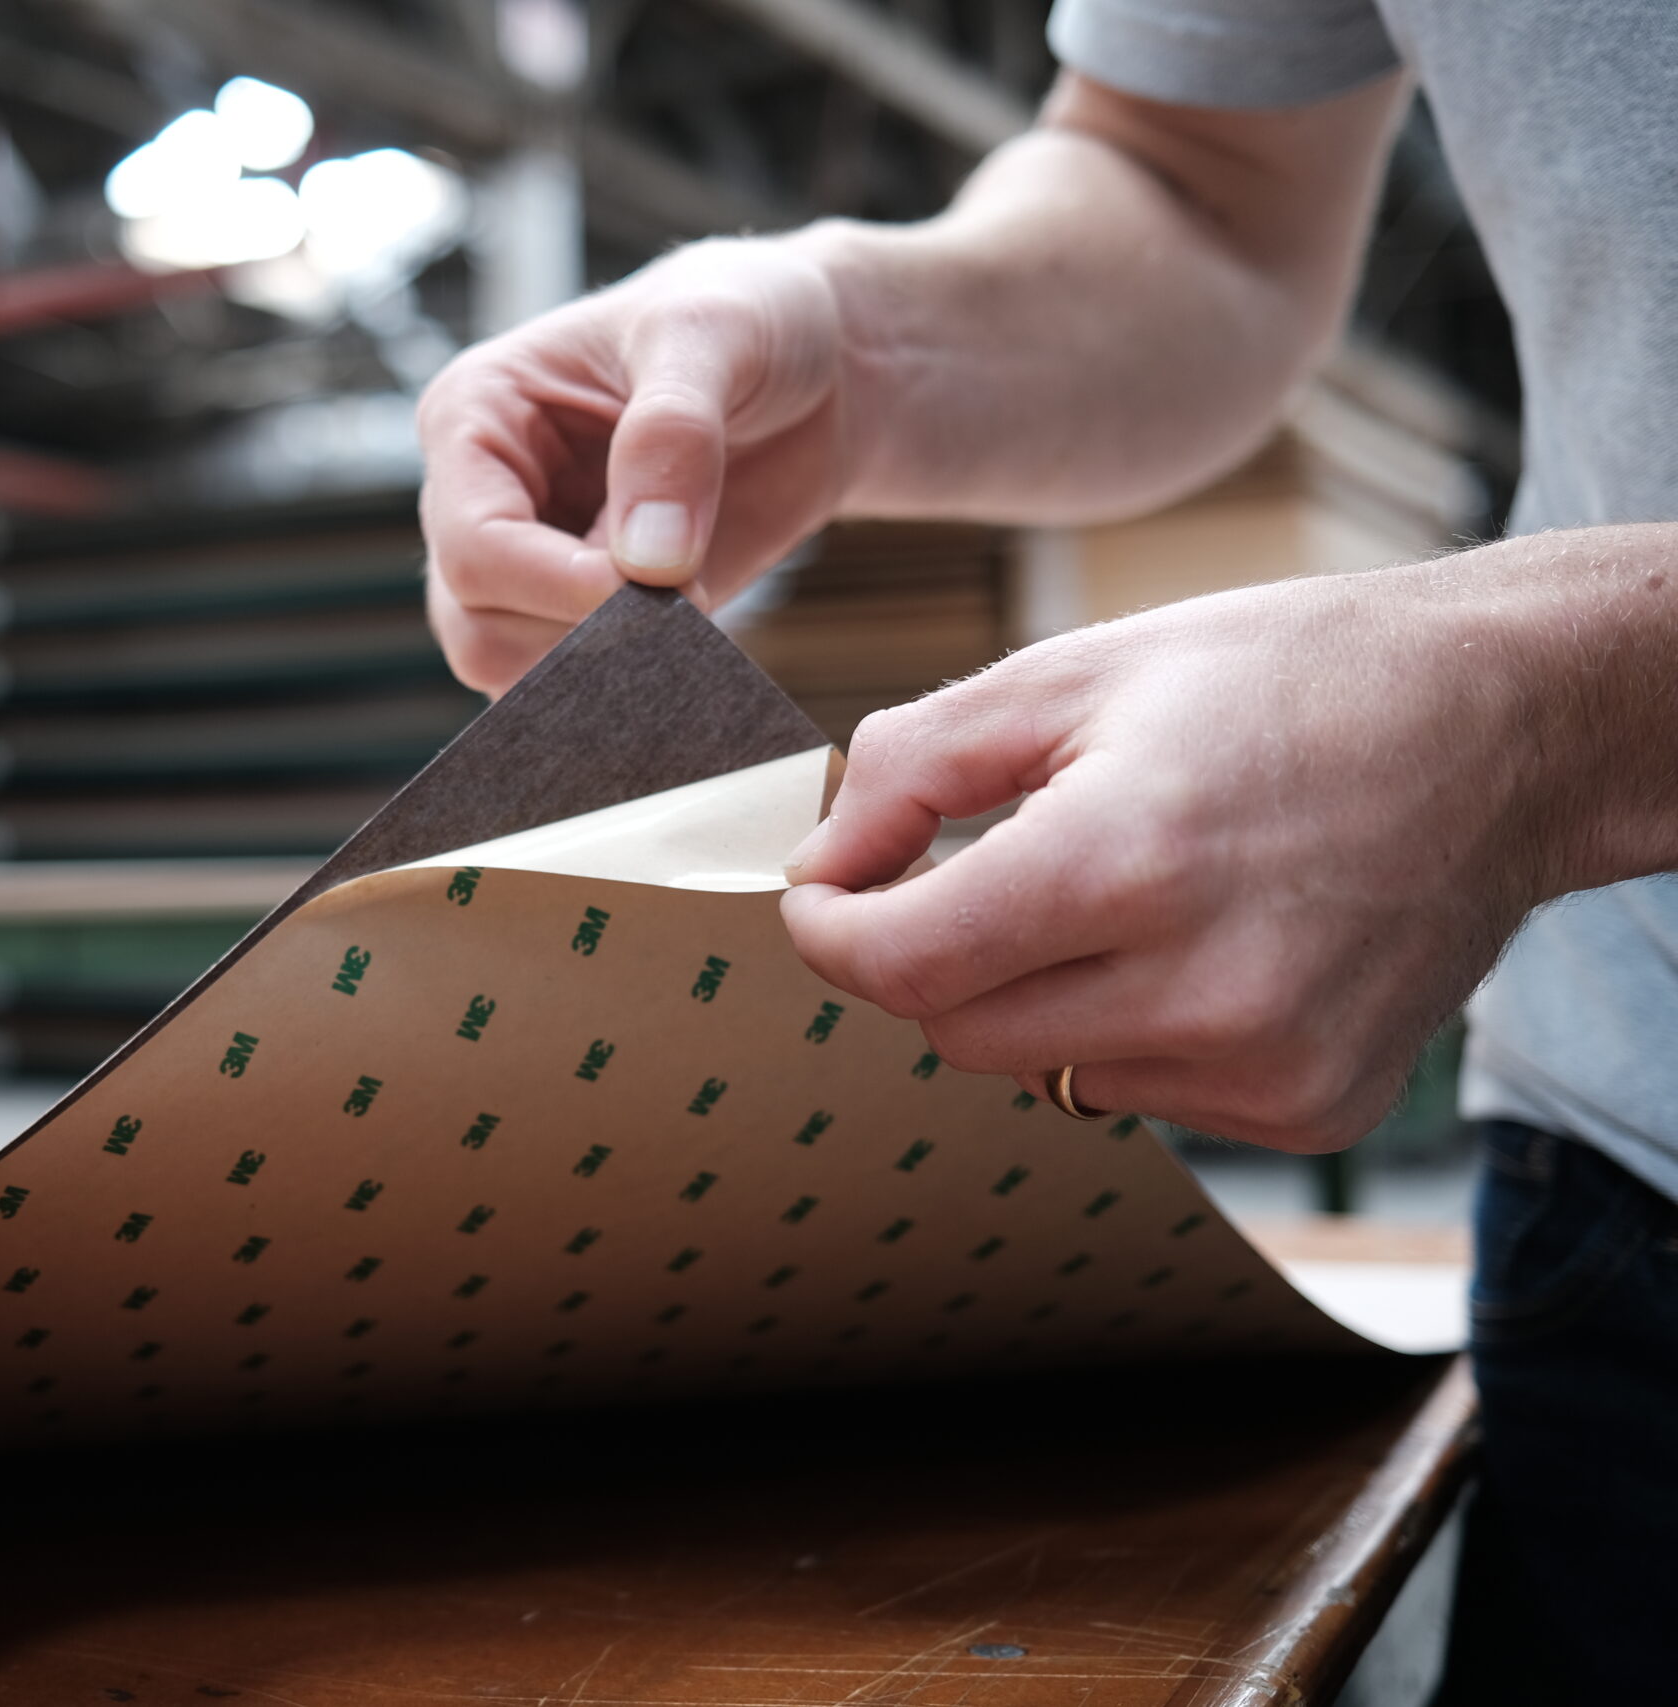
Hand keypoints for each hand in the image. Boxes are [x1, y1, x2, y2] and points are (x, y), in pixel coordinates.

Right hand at [415, 235, 848, 691]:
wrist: (824, 372)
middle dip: (583, 636)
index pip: (473, 543)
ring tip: (699, 616)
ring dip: (609, 673)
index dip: (557, 585)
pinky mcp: (586, 618)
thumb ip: (673, 434)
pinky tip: (698, 659)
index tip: (658, 587)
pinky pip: (576, 693)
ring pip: (512, 673)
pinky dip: (633, 695)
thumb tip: (646, 563)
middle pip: (476, 626)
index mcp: (475, 416)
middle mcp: (483, 499)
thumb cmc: (750, 320)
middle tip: (692, 600)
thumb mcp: (712, 333)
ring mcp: (529, 567)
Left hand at [778, 562, 1555, 1151]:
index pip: (900, 966)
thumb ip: (911, 768)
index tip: (825, 898)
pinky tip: (1205, 944)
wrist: (1504, 726)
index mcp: (1124, 860)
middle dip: (936, 954)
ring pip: (1043, 1072)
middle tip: (987, 868)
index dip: (832, 933)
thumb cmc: (1280, 679)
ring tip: (1129, 891)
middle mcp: (1201, 987)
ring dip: (1037, 994)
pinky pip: (1141, 1096)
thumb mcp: (1073, 670)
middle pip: (955, 1032)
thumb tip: (818, 869)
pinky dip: (1131, 1031)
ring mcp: (1266, 1065)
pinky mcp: (1312, 1109)